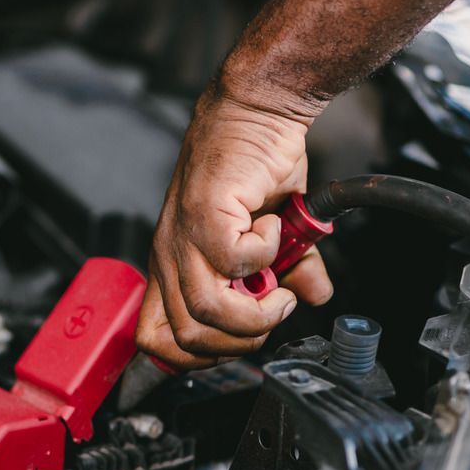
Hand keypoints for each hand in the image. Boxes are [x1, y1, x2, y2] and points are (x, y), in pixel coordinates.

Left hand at [137, 84, 334, 367]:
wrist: (257, 111)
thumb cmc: (255, 164)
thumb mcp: (274, 232)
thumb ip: (291, 270)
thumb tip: (314, 297)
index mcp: (175, 266)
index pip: (155, 339)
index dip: (197, 358)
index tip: (241, 343)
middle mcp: (170, 256)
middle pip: (183, 339)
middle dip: (240, 342)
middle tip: (272, 311)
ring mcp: (183, 236)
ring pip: (206, 312)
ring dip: (256, 312)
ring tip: (281, 285)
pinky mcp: (205, 214)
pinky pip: (233, 263)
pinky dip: (264, 256)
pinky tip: (273, 230)